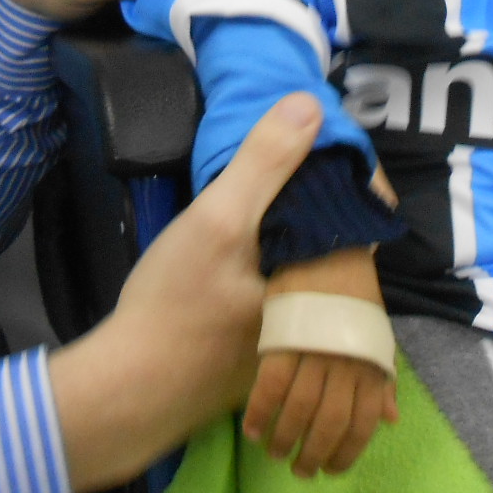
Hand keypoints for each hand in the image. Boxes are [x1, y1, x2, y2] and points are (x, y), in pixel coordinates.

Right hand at [48, 92, 321, 491]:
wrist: (131, 387)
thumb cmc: (175, 303)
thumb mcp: (218, 219)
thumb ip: (265, 163)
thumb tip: (311, 104)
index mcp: (326, 275)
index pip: (361, 207)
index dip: (347, 167)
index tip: (323, 137)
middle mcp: (324, 308)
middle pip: (338, 232)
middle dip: (322, 192)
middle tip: (293, 154)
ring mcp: (300, 331)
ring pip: (313, 258)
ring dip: (299, 222)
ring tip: (271, 188)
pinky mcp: (272, 345)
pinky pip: (291, 286)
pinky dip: (279, 255)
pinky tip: (253, 238)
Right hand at [244, 248, 398, 476]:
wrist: (330, 243)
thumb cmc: (355, 291)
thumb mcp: (377, 334)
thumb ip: (382, 378)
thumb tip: (389, 421)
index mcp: (372, 364)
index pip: (362, 424)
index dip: (346, 453)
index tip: (331, 469)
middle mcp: (346, 362)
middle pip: (328, 423)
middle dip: (312, 454)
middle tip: (299, 469)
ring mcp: (314, 350)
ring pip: (298, 410)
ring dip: (284, 438)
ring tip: (274, 452)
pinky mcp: (283, 336)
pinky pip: (269, 385)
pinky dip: (259, 412)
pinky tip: (252, 429)